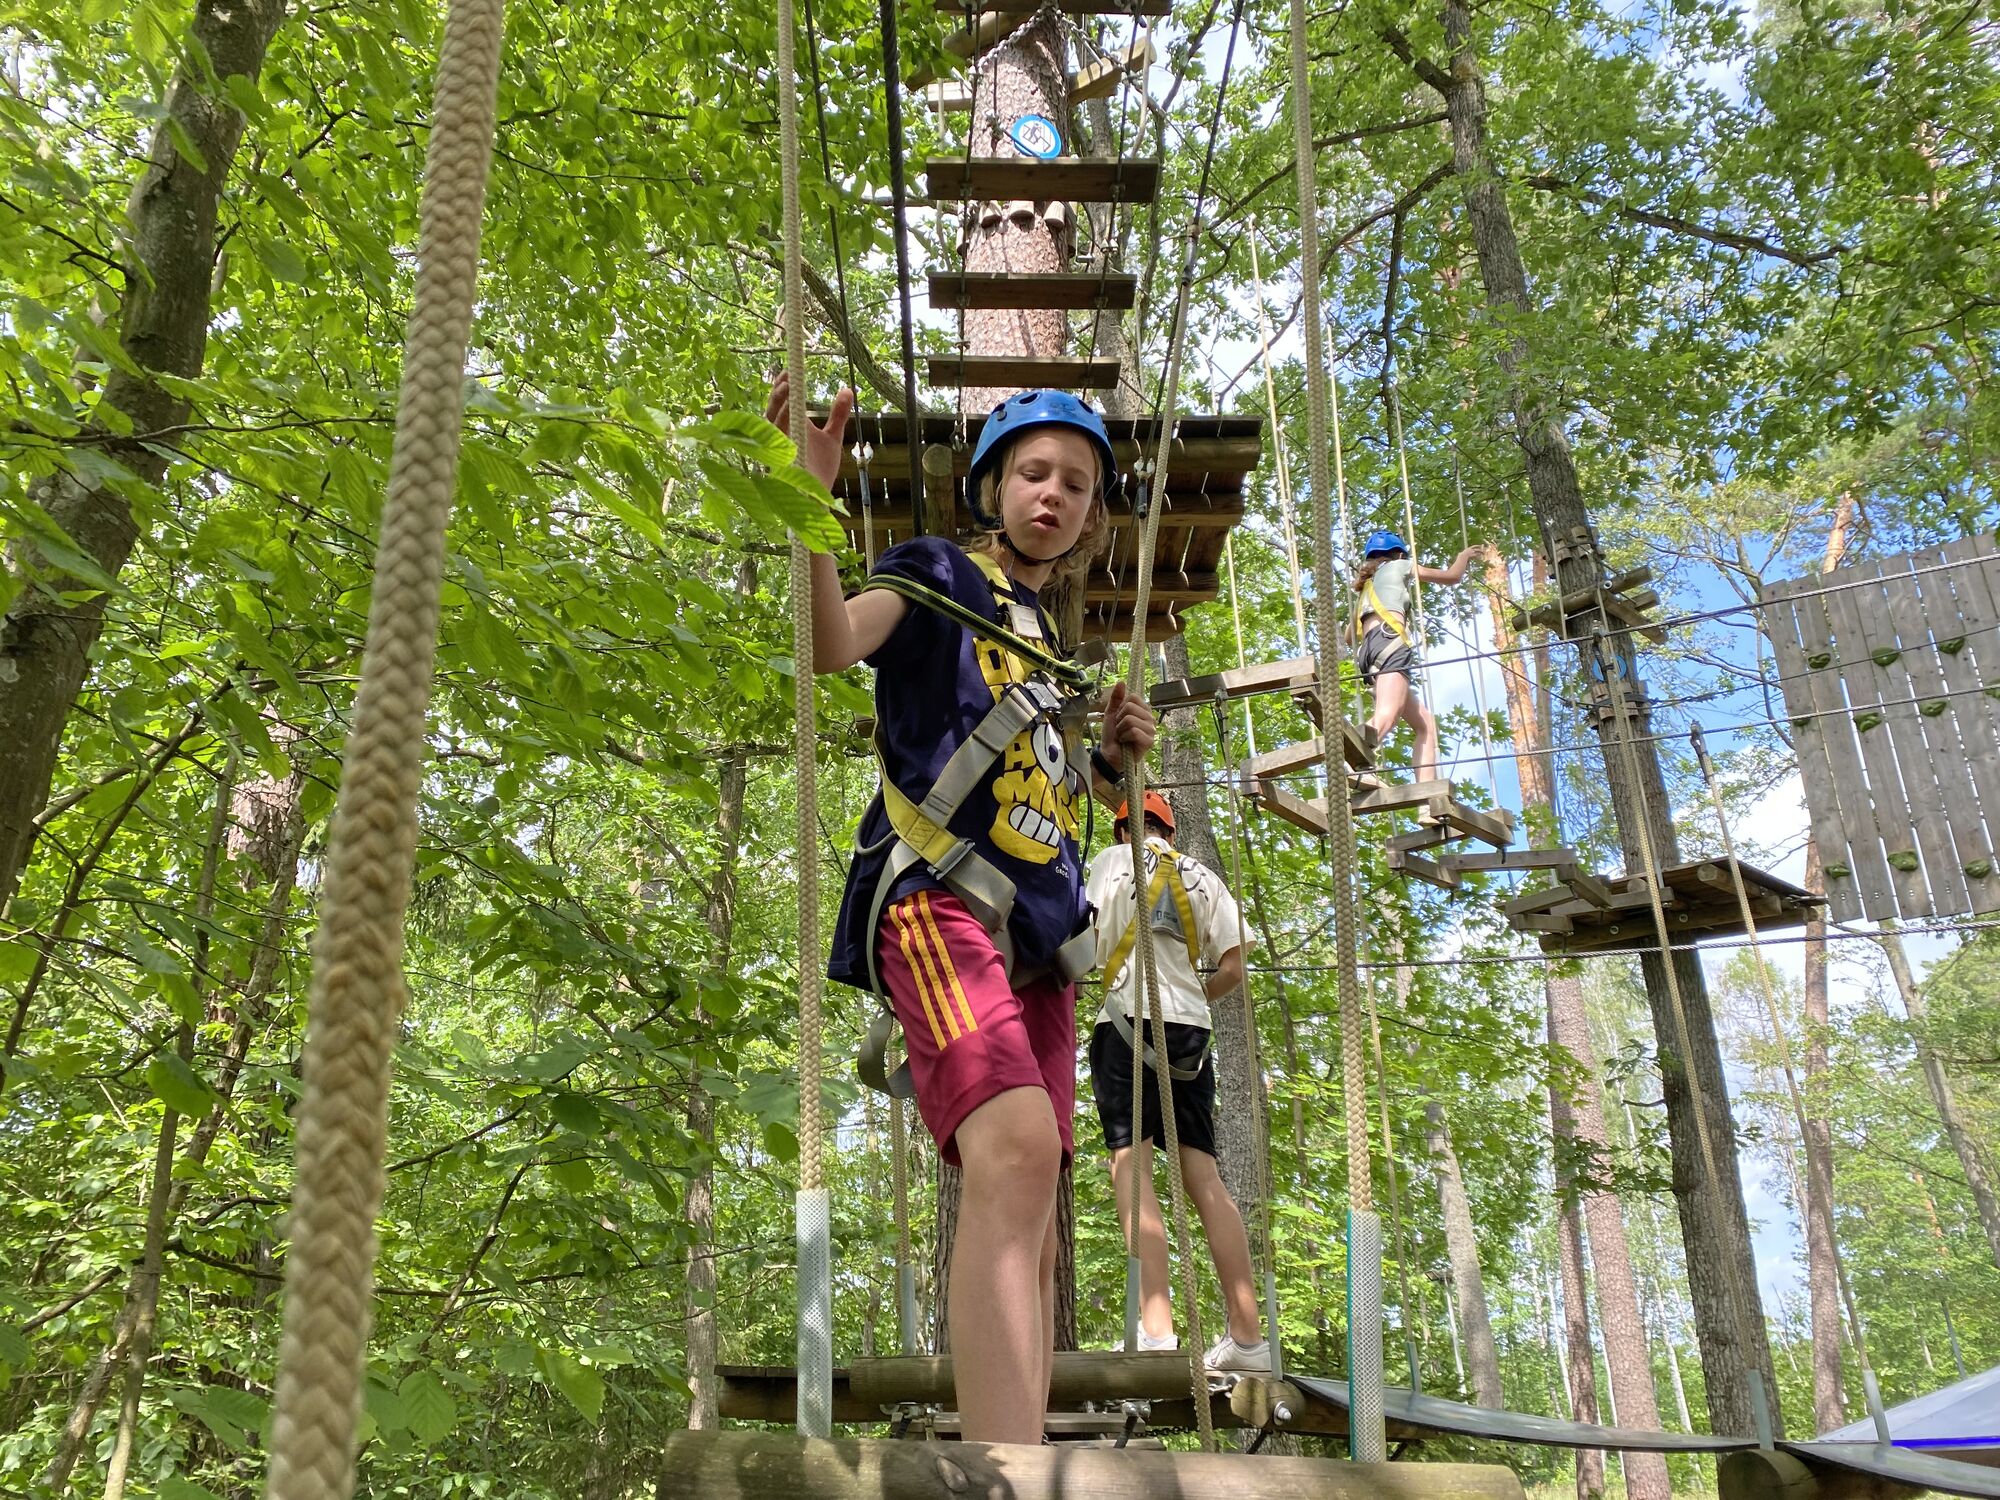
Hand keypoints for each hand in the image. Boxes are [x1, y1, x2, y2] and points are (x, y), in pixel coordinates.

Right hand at [765, 373, 853, 491]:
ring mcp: (777, 447)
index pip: (782, 402)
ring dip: (778, 403)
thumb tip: (848, 389)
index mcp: (791, 426)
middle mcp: (780, 434)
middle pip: (773, 409)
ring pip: (770, 421)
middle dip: (778, 392)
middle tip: (788, 374)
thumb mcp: (833, 436)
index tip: (791, 369)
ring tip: (788, 386)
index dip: (784, 386)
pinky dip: (781, 423)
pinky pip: (776, 439)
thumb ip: (838, 414)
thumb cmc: (821, 468)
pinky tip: (790, 411)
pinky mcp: (777, 460)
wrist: (820, 498)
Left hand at [1097, 680, 1155, 768]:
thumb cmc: (1112, 734)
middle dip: (1119, 719)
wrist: (1109, 754)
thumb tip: (1122, 682)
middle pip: (1130, 707)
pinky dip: (1124, 737)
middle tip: (1120, 729)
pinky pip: (1134, 731)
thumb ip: (1116, 698)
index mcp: (1143, 710)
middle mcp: (1150, 718)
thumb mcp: (1111, 713)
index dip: (1121, 707)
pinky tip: (1125, 742)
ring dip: (1121, 729)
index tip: (1119, 718)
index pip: (1133, 696)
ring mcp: (1151, 730)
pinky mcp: (1149, 741)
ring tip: (1123, 736)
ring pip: (1130, 719)